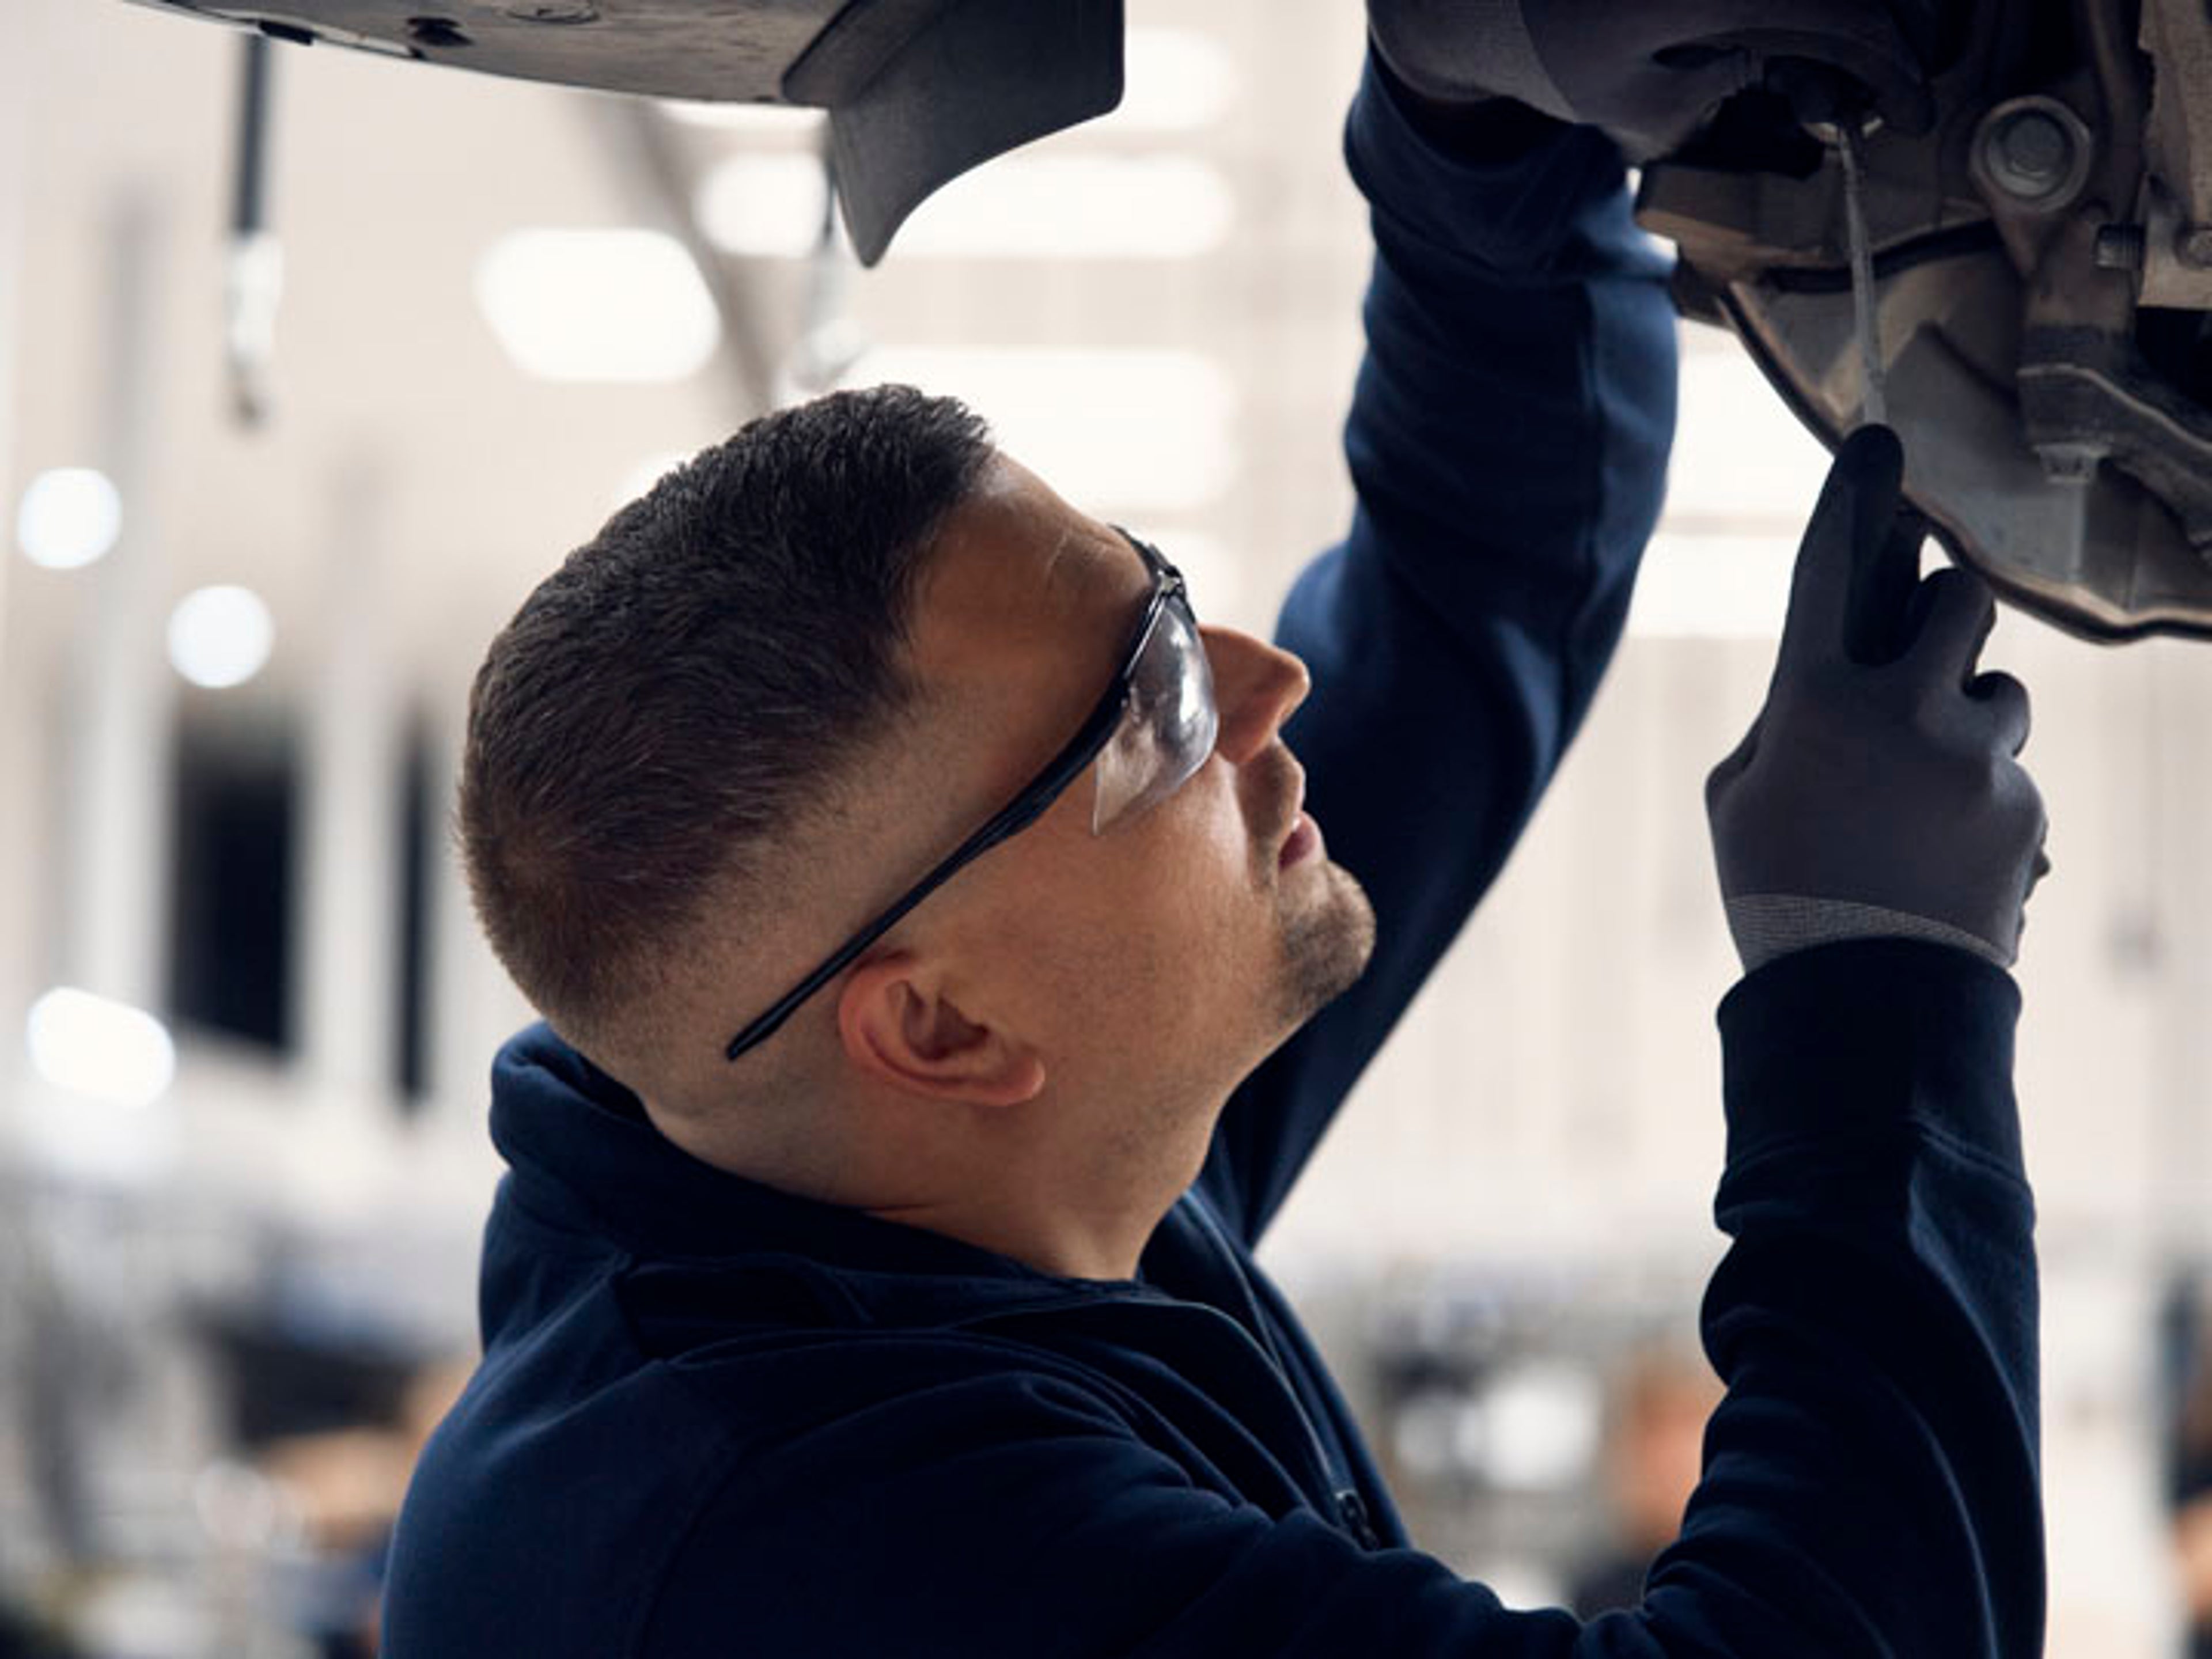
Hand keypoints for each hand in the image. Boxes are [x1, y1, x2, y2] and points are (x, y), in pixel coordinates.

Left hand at [1367, 0, 1932, 158]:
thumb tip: (1824, 72)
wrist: (1487, 0)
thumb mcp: (1645, 102)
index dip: (1889, 63)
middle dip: (1885, 28)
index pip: (1837, 11)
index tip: (1913, 113)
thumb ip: (1741, 76)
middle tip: (1891, 89)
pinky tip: (1797, 54)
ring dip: (1849, 18)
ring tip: (1828, 81)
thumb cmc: (1557, 57)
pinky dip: (1807, 11)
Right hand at [1706, 426, 2048, 969]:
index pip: (1827, 570)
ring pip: (2002, 691)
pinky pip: (2010, 774)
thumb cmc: (1778, 893)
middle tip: (1928, 646)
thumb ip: (1786, 718)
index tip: (1877, 440)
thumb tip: (1844, 665)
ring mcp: (1971, 760)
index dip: (1851, 499)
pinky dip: (1981, 801)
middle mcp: (1899, 713)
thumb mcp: (1738, 798)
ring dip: (1971, 718)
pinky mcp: (2022, 807)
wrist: (1864, 1005)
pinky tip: (1942, 857)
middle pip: (1958, 600)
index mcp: (1810, 703)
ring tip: (1926, 791)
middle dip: (1945, 612)